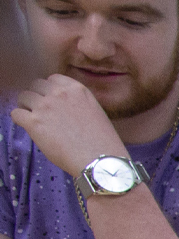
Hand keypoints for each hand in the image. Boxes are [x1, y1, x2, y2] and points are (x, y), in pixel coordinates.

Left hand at [12, 74, 128, 174]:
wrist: (99, 159)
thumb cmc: (102, 142)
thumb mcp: (95, 112)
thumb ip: (77, 104)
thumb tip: (63, 108)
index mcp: (77, 90)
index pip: (53, 79)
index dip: (50, 90)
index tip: (52, 100)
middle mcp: (59, 94)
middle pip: (36, 85)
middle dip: (37, 96)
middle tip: (40, 110)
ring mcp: (45, 107)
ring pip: (23, 97)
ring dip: (26, 107)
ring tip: (34, 120)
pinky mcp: (33, 122)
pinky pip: (16, 113)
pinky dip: (19, 119)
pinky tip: (28, 127)